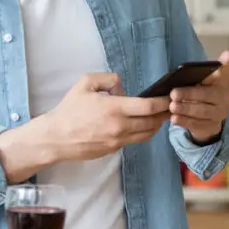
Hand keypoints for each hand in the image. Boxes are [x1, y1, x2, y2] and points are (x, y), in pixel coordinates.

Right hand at [43, 72, 171, 161]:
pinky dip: (143, 132)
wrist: (56, 137)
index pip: (149, 107)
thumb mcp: (85, 83)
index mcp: (115, 108)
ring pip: (147, 134)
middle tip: (172, 106)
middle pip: (153, 122)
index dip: (163, 102)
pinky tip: (143, 125)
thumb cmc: (69, 109)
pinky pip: (135, 140)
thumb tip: (122, 89)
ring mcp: (118, 140)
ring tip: (161, 116)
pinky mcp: (114, 149)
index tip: (170, 96)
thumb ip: (108, 79)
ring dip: (157, 125)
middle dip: (165, 114)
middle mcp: (120, 126)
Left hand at [168, 51, 228, 142]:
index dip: (209, 79)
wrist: (213, 116)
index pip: (217, 81)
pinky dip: (184, 122)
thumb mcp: (215, 80)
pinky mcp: (209, 128)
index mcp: (224, 88)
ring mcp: (217, 117)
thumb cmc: (209, 92)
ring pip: (201, 113)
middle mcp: (224, 103)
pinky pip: (196, 125)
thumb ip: (219, 68)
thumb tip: (228, 54)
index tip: (200, 76)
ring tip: (172, 106)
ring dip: (185, 109)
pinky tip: (174, 118)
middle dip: (189, 95)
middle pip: (206, 97)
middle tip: (173, 94)